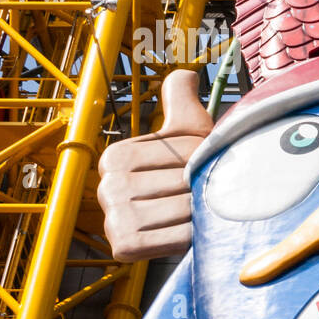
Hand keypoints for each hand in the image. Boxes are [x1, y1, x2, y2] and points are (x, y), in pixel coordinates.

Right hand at [97, 70, 211, 260]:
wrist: (192, 225)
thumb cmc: (192, 175)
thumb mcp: (189, 134)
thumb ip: (182, 102)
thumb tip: (185, 72)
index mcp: (116, 156)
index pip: (183, 152)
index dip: (207, 160)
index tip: (203, 169)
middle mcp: (106, 186)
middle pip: (184, 180)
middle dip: (208, 187)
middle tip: (212, 195)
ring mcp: (113, 218)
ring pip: (184, 207)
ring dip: (206, 212)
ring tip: (207, 212)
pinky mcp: (124, 247)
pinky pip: (175, 238)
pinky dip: (194, 236)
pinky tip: (198, 233)